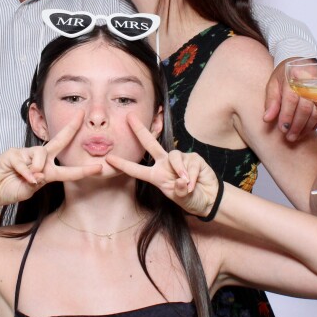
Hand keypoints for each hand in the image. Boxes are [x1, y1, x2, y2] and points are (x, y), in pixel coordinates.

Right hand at [0, 113, 101, 205]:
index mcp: (47, 169)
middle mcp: (39, 159)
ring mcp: (26, 154)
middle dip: (71, 128)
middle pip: (59, 141)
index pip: (68, 168)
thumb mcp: (30, 189)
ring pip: (42, 153)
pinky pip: (25, 162)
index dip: (83, 169)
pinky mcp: (13, 154)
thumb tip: (41, 173)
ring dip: (39, 167)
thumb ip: (39, 181)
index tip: (99, 168)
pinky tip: (24, 178)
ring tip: (31, 178)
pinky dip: (26, 172)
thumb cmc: (10, 188)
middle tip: (82, 116)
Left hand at [104, 114, 220, 218]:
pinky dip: (192, 176)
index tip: (108, 159)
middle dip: (139, 130)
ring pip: (174, 156)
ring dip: (180, 170)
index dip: (123, 164)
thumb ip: (180, 191)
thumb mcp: (182, 199)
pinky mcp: (193, 158)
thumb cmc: (191, 198)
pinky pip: (190, 164)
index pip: (136, 170)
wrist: (209, 198)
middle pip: (150, 144)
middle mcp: (164, 164)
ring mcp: (179, 159)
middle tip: (128, 117)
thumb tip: (181, 180)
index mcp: (156, 175)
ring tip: (187, 184)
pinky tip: (195, 183)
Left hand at [264, 58, 316, 140]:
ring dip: (305, 127)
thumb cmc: (286, 75)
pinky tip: (305, 130)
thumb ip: (271, 101)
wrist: (303, 65)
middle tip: (289, 137)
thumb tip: (267, 118)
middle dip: (297, 125)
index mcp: (294, 75)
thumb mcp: (274, 83)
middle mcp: (310, 80)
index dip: (287, 115)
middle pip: (305, 107)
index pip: (291, 98)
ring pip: (315, 112)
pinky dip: (314, 124)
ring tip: (296, 136)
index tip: (282, 128)